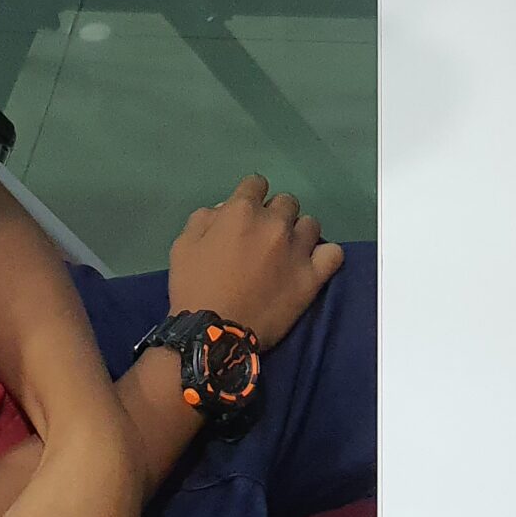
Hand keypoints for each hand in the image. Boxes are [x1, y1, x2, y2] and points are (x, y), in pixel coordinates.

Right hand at [169, 175, 344, 349]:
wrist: (214, 333)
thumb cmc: (193, 288)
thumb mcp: (183, 245)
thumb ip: (204, 218)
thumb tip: (223, 209)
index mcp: (241, 211)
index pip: (256, 183)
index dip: (251, 196)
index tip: (247, 212)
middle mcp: (274, 223)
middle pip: (286, 202)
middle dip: (275, 214)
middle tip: (264, 237)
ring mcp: (297, 248)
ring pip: (310, 224)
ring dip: (299, 233)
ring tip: (288, 251)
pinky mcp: (313, 276)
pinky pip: (333, 253)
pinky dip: (324, 255)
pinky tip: (312, 263)